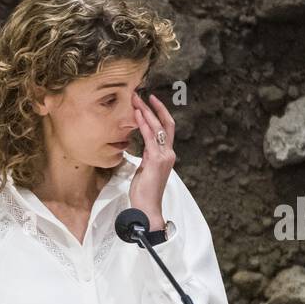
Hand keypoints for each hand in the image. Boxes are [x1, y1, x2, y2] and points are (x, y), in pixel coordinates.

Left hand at [128, 91, 175, 231]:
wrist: (148, 208)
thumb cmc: (144, 193)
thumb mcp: (145, 171)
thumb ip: (146, 158)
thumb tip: (143, 149)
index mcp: (166, 155)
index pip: (165, 130)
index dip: (159, 114)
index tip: (149, 102)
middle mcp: (168, 153)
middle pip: (165, 124)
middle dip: (153, 108)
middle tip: (141, 95)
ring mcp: (164, 156)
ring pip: (157, 127)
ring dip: (146, 112)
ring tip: (136, 100)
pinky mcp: (156, 160)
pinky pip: (150, 138)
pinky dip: (143, 124)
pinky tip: (136, 114)